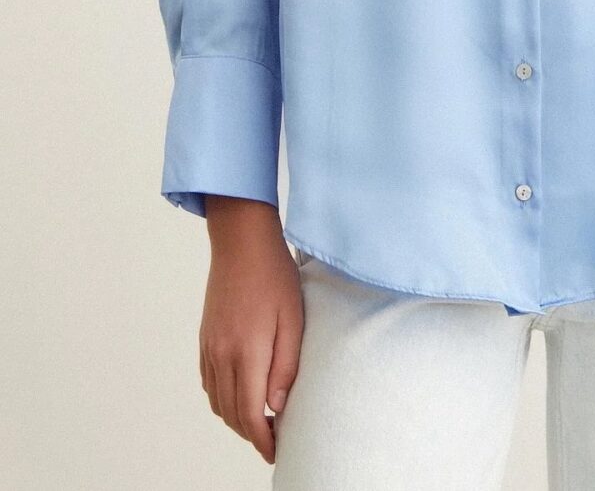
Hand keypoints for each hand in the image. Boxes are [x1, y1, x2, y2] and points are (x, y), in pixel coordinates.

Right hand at [199, 199, 303, 464]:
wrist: (241, 241)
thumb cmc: (274, 275)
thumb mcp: (293, 318)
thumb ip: (285, 366)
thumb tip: (276, 407)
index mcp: (246, 352)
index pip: (249, 413)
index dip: (262, 439)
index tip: (276, 450)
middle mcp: (221, 354)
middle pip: (231, 413)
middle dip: (250, 434)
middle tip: (272, 440)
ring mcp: (209, 346)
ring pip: (217, 401)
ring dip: (235, 419)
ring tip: (259, 422)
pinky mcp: (205, 338)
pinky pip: (209, 382)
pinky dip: (222, 399)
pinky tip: (239, 395)